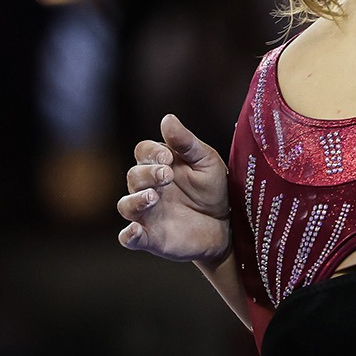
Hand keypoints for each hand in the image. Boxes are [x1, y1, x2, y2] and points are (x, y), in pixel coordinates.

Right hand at [116, 113, 231, 262]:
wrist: (229, 225)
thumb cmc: (215, 189)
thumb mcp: (206, 162)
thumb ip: (186, 143)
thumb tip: (167, 118)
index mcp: (160, 165)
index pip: (143, 152)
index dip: (152, 152)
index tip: (168, 156)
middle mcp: (148, 188)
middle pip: (134, 176)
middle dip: (147, 174)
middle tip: (167, 175)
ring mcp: (147, 213)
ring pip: (126, 205)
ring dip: (135, 200)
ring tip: (153, 197)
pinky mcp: (150, 238)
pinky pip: (128, 238)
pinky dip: (128, 235)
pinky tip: (135, 230)